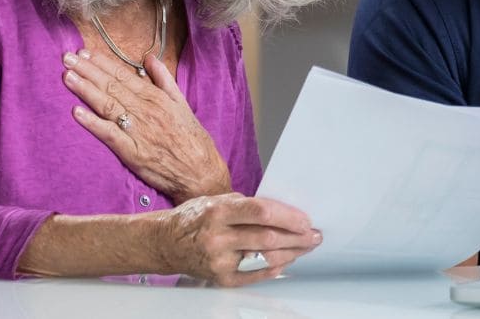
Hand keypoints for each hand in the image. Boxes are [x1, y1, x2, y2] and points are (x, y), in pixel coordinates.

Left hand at [63, 50, 231, 202]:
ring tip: (67, 76)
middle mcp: (145, 111)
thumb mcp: (182, 103)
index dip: (103, 63)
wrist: (200, 170)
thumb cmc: (191, 137)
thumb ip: (164, 79)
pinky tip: (76, 112)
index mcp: (156, 98)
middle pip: (112, 87)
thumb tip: (149, 58)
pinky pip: (109, 134)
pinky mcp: (132, 152)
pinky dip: (92, 123)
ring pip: (108, 106)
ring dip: (86, 90)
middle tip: (67, 57)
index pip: (124, 76)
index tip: (85, 52)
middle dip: (88, 71)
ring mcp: (137, 131)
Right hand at [159, 193, 322, 285]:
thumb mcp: (217, 200)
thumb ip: (247, 205)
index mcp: (218, 211)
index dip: (288, 216)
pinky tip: (286, 262)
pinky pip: (253, 276)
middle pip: (267, 237)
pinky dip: (273, 269)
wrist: (165, 243)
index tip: (306, 219)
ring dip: (291, 253)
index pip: (261, 212)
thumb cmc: (194, 218)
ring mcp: (218, 260)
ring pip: (264, 258)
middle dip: (297, 237)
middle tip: (314, 235)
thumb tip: (283, 211)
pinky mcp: (219, 278)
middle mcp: (218, 236)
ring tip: (305, 247)